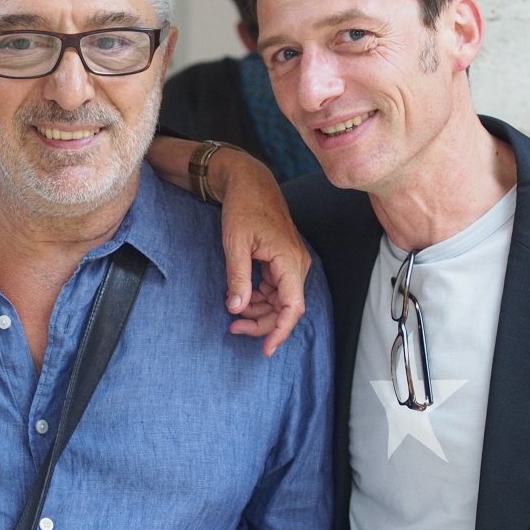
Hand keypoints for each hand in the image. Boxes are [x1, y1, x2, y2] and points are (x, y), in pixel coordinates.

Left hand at [211, 149, 309, 355]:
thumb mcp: (235, 243)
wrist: (248, 181)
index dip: (280, 331)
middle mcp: (296, 264)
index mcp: (289, 260)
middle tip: (234, 329)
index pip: (293, 307)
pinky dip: (259, 297)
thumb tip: (237, 308)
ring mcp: (291, 262)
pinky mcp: (282, 259)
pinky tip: (240, 297)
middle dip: (262, 323)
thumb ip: (238, 277)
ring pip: (280, 300)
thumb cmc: (243, 207)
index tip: (265, 348)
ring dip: (259, 311)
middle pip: (286, 308)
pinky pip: (275, 288)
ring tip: (233, 315)